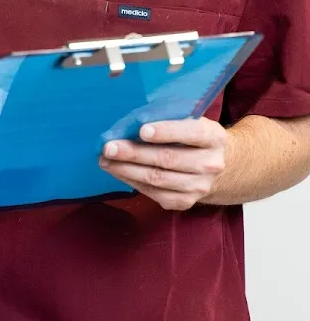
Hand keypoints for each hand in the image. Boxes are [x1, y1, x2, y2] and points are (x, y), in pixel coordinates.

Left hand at [99, 118, 227, 210]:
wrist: (215, 166)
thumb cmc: (192, 136)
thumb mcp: (191, 120)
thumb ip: (170, 118)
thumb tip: (131, 120)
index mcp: (214, 137)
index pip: (192, 133)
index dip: (167, 131)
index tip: (142, 130)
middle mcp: (210, 164)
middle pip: (168, 159)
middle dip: (135, 153)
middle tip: (109, 147)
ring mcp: (199, 186)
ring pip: (157, 178)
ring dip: (127, 169)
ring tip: (105, 160)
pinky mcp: (186, 202)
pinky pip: (154, 193)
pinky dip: (132, 181)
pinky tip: (117, 171)